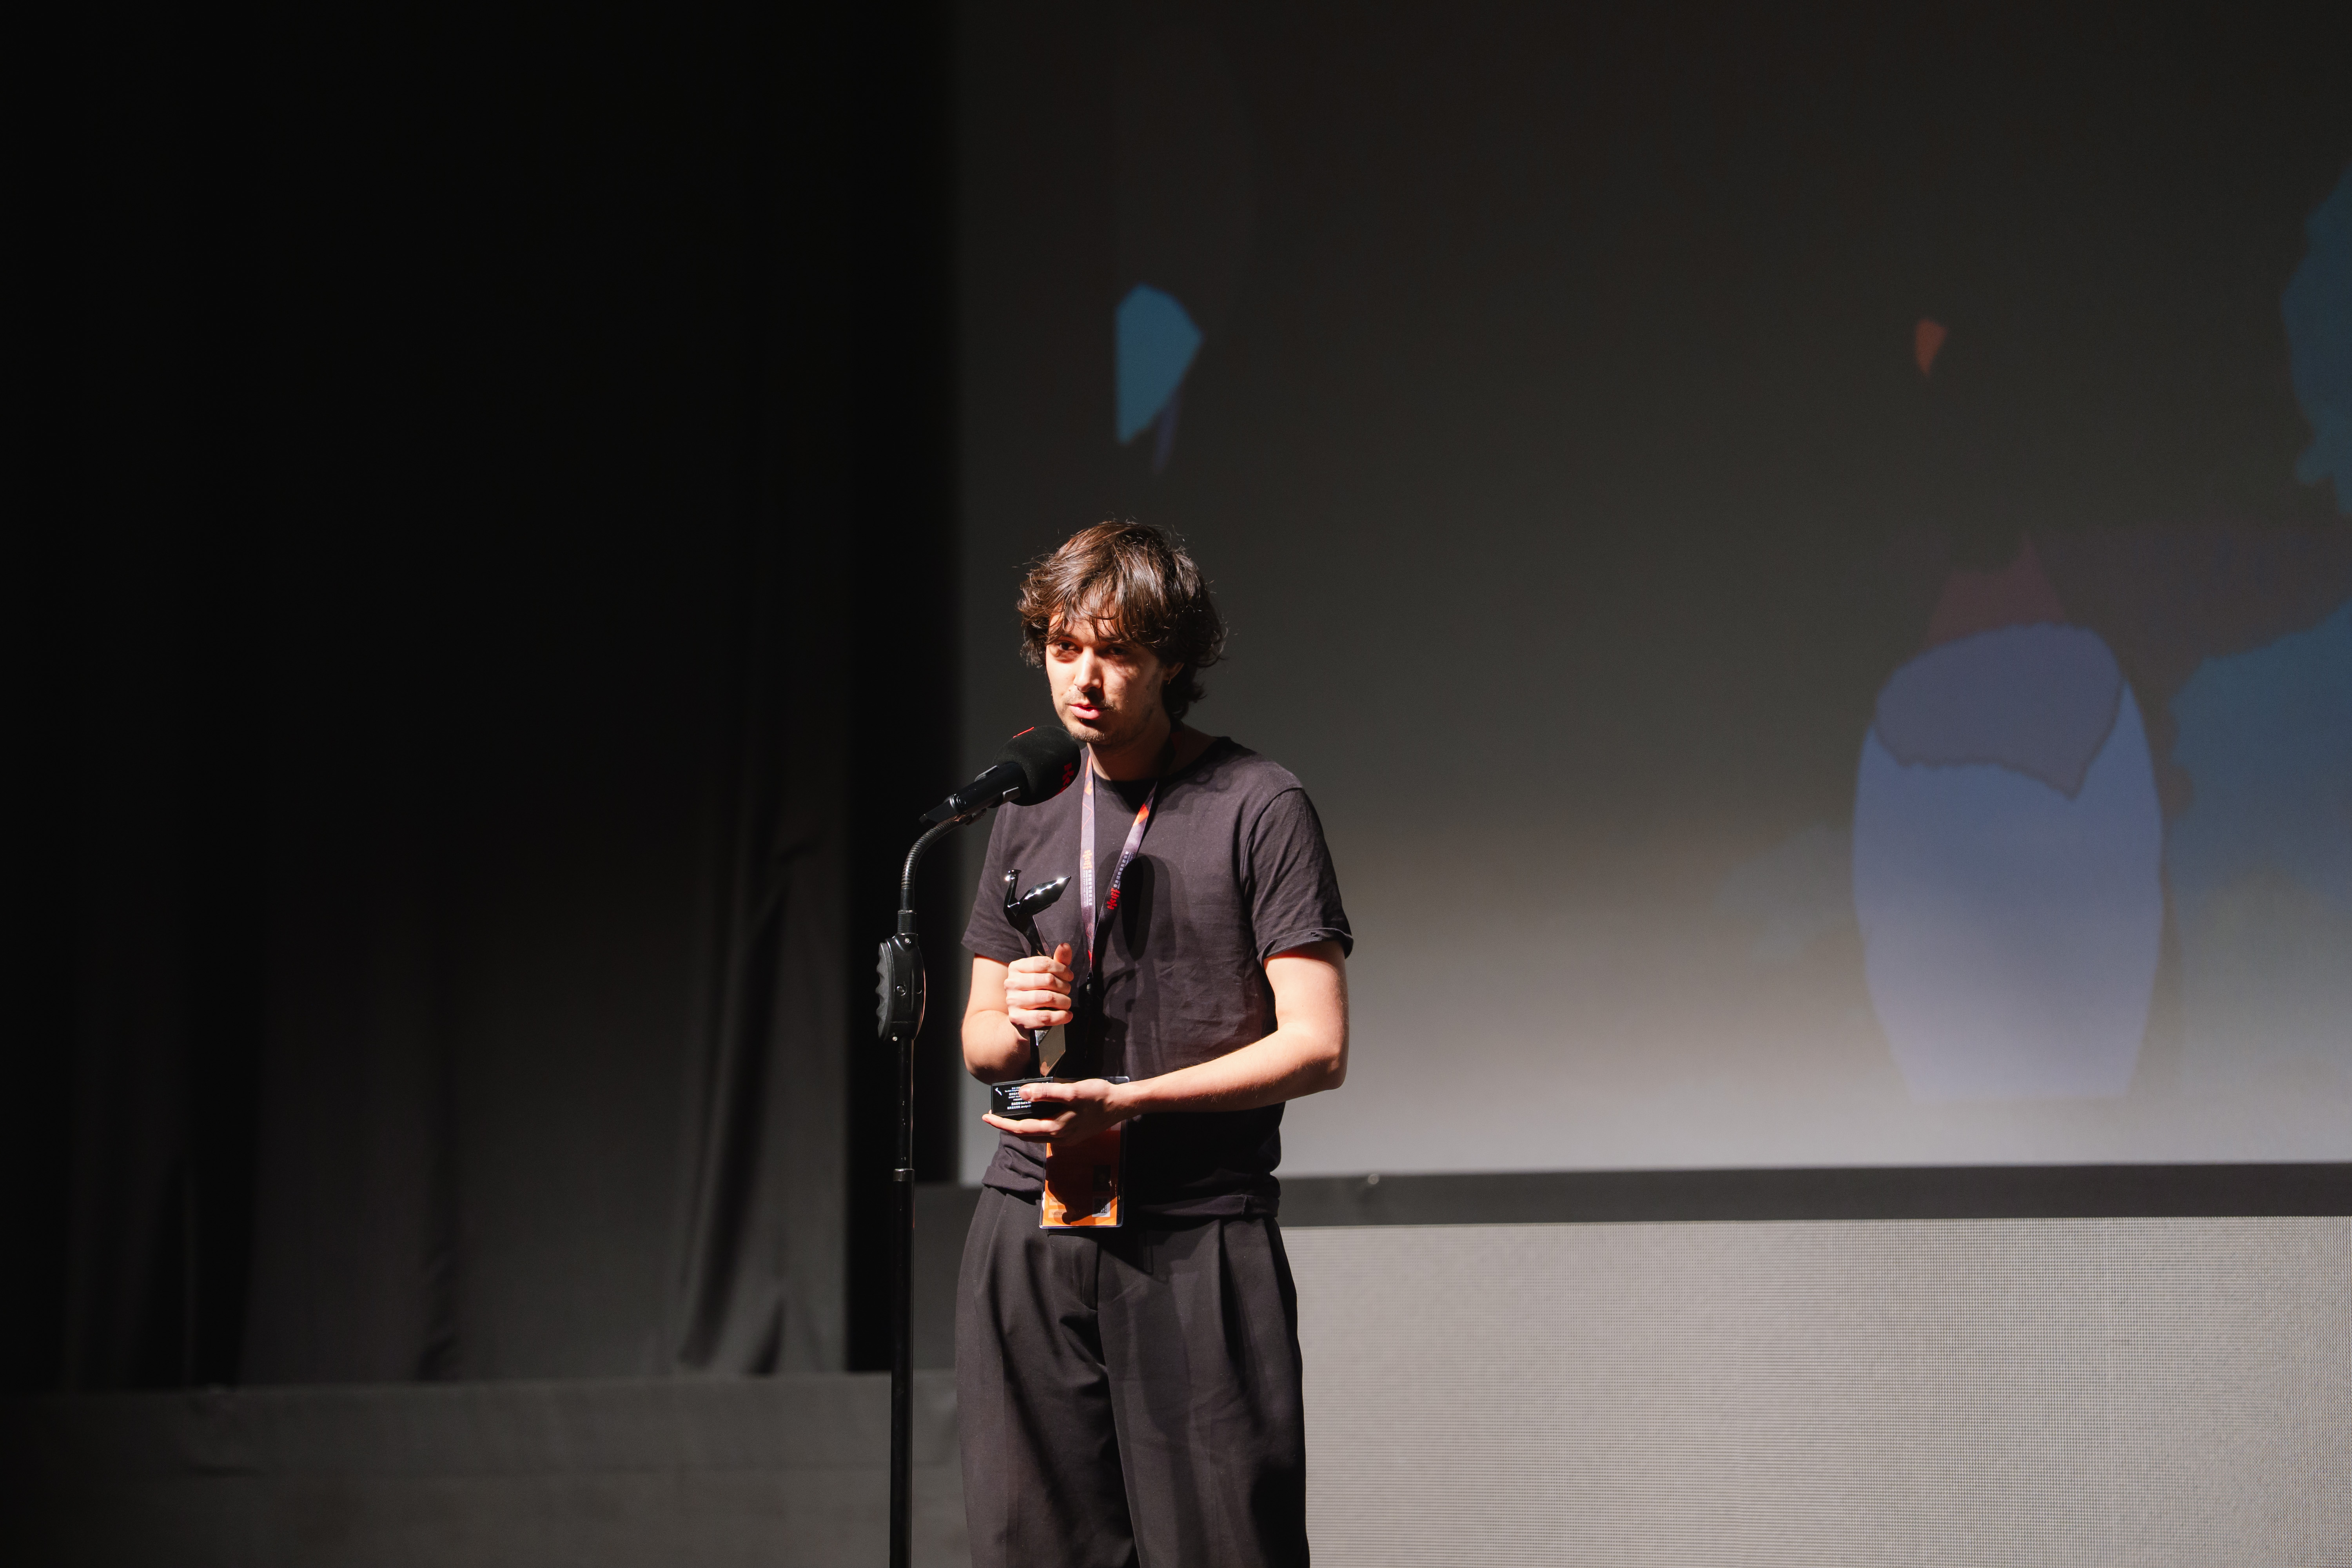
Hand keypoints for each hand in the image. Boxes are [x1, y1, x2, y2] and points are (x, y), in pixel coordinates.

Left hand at [981, 1077, 1131, 1143]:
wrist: (1121, 1105)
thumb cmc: (1098, 1096)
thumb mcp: (1072, 1090)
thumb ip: (1046, 1093)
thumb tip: (1023, 1093)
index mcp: (1056, 1128)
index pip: (1021, 1129)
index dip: (1002, 1123)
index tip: (987, 1117)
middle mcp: (1059, 1138)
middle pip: (1026, 1135)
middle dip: (1007, 1127)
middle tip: (992, 1117)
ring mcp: (1067, 1139)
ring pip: (1036, 1136)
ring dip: (1020, 1128)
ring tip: (1008, 1118)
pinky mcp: (1072, 1135)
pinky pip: (1047, 1134)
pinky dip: (1034, 1128)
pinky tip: (1033, 1118)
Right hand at [1005, 942, 1073, 1033]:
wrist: (1021, 1019)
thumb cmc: (1037, 993)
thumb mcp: (1047, 975)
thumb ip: (1058, 961)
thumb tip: (1065, 946)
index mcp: (1016, 967)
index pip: (1043, 963)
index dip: (1062, 969)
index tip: (1069, 976)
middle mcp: (1011, 983)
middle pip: (1048, 980)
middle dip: (1064, 986)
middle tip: (1067, 990)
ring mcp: (1012, 1001)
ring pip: (1048, 997)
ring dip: (1064, 1001)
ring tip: (1066, 1003)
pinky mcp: (1017, 1018)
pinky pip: (1045, 1016)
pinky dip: (1061, 1016)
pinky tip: (1066, 1015)